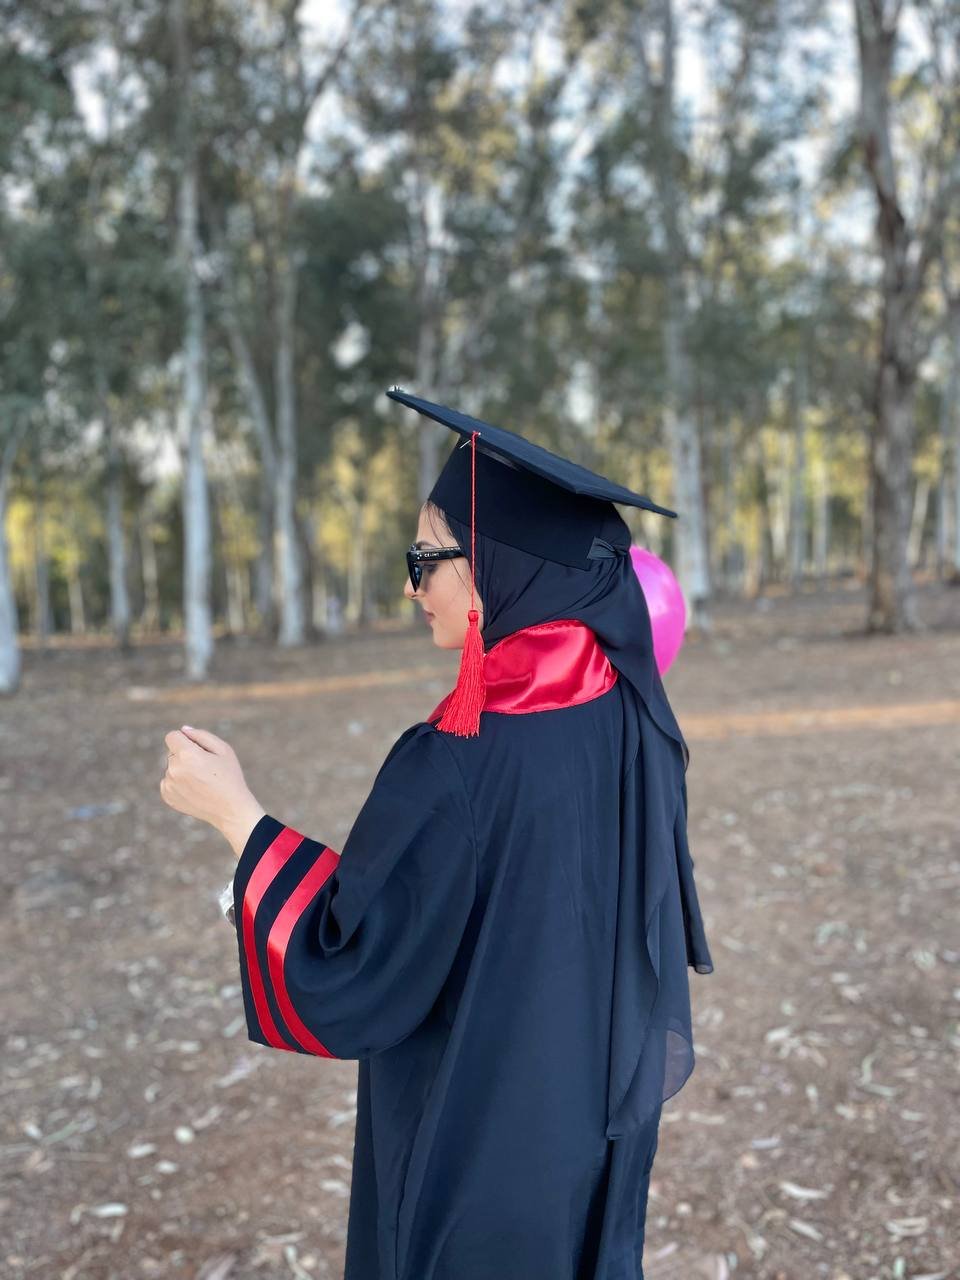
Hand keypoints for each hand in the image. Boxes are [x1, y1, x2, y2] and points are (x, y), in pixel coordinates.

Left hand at [160, 725, 265, 856]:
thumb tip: (183, 730)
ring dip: (182, 770)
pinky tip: (194, 790)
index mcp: (187, 754)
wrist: (230, 809)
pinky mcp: (167, 796)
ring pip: (171, 767)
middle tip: (205, 768)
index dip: (185, 739)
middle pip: (172, 752)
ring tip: (202, 782)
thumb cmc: (230, 777)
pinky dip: (178, 783)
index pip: (172, 736)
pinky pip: (168, 781)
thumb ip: (201, 735)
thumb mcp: (223, 750)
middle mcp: (174, 769)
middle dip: (185, 755)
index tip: (196, 748)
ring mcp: (169, 784)